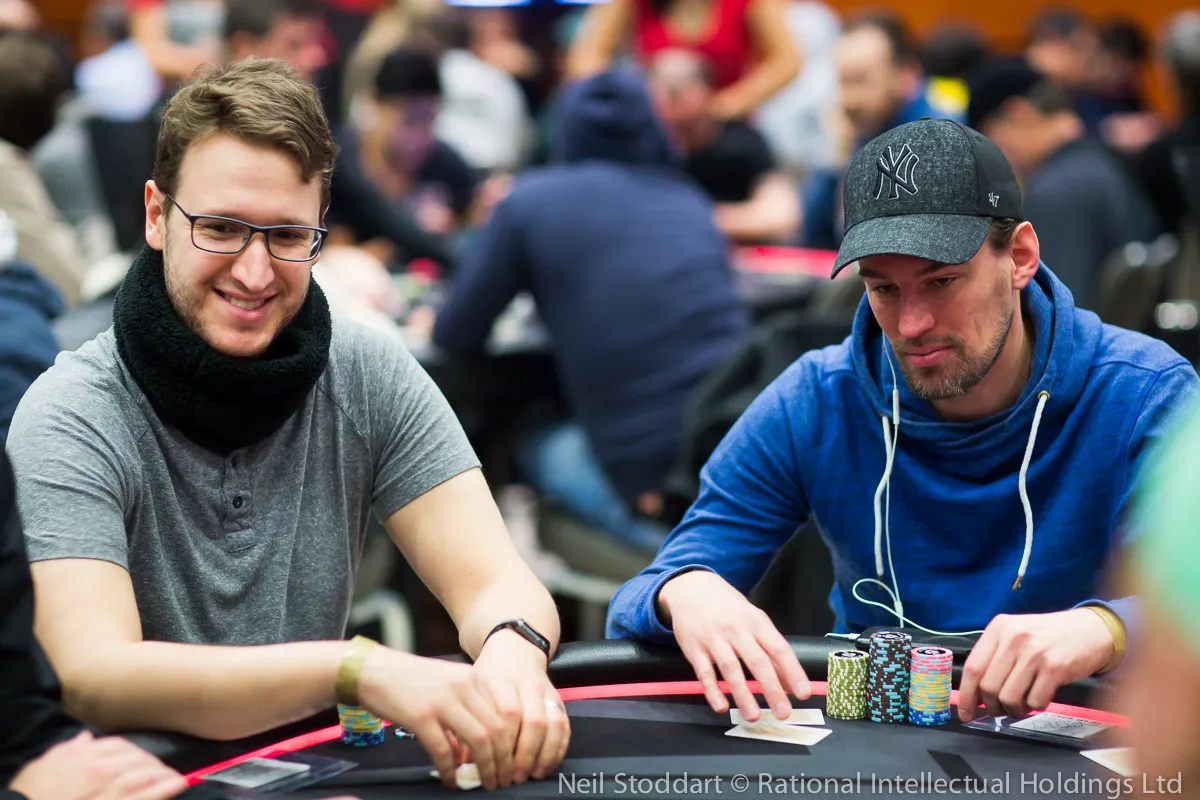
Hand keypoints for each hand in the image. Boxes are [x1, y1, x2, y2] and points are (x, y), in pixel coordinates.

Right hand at [8, 730, 186, 799]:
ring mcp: (110, 790)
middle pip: (136, 759)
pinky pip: (147, 796)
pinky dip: (166, 788)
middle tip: (162, 769)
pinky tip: (179, 784)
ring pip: (145, 775)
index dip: (134, 752)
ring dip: (162, 774)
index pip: (119, 746)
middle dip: (151, 764)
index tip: (142, 758)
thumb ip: (68, 750)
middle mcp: (100, 770)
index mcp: (83, 756)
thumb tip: (84, 738)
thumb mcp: (44, 766)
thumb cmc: (31, 794)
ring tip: (174, 776)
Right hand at [357, 647, 514, 790]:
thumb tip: (475, 748)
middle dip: (503, 760)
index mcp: (472, 678)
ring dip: (485, 767)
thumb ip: (465, 708)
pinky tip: (450, 781)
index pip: (504, 713)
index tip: (510, 761)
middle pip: (497, 729)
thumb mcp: (446, 684)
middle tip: (502, 779)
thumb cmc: (408, 680)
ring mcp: (443, 702)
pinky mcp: (421, 717)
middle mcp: (463, 687)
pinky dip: (451, 770)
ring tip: (484, 783)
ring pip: (479, 740)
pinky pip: (444, 751)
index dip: (511, 742)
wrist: (372, 670)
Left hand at [471, 630, 569, 784]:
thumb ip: (470, 722)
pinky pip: (564, 725)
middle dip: (525, 754)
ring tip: (533, 774)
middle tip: (514, 777)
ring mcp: (545, 691)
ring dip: (545, 753)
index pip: (506, 713)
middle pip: (533, 721)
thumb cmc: (488, 675)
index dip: (503, 744)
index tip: (494, 767)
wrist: (515, 647)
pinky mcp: (558, 699)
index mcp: (499, 681)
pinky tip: (547, 764)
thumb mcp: (473, 689)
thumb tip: (464, 764)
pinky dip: (559, 748)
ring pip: (553, 723)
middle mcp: (526, 685)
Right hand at [657, 570, 810, 720]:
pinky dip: (713, 691)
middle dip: (772, 689)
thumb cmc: (728, 607)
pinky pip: (704, 673)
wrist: (692, 588)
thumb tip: (789, 679)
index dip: (792, 671)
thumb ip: (770, 647)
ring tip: (753, 716)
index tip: (803, 693)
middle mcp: (736, 630)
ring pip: (731, 669)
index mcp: (756, 622)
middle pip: (757, 662)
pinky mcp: (694, 648)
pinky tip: (721, 707)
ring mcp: (714, 639)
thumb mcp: (753, 619)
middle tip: (783, 712)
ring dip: (743, 695)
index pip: (778, 648)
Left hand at [957, 609, 1114, 721]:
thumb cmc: (1049, 635)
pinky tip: (1039, 698)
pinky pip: (1035, 701)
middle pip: (988, 686)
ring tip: (1020, 706)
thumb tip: (975, 691)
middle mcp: (1014, 638)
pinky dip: (1034, 706)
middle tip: (998, 710)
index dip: (967, 695)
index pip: (972, 667)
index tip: (965, 712)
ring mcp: (1035, 653)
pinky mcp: (1055, 668)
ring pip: (1009, 697)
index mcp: (999, 627)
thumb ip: (996, 655)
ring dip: (1013, 710)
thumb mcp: (1017, 632)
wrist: (1091, 629)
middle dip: (991, 706)